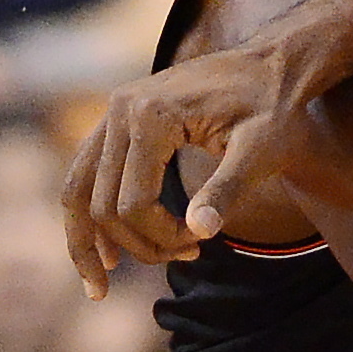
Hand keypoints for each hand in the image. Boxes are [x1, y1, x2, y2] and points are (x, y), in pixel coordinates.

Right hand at [62, 38, 308, 297]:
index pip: (134, 201)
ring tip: (99, 287)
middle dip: (137, 243)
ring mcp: (112, 112)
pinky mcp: (116, 118)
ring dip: (88, 241)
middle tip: (187, 256)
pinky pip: (86, 174)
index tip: (200, 246)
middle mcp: (119, 110)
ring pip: (77, 190)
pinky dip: (89, 213)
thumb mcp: (263, 151)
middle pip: (101, 202)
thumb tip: (199, 234)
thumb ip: (229, 189)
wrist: (272, 65)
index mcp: (152, 115)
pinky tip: (103, 251)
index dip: (160, 236)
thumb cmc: (275, 108)